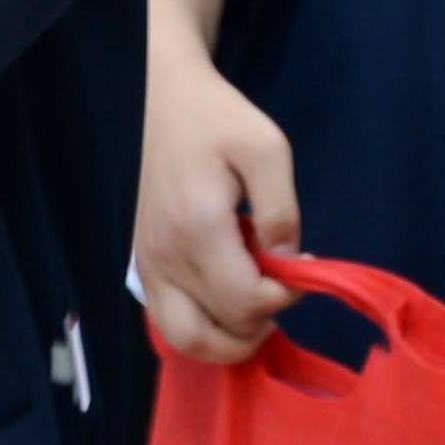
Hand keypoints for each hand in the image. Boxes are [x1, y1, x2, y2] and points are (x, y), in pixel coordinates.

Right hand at [139, 0, 300, 363]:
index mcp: (197, 229)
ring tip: (260, 310)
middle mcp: (164, 258)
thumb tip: (287, 263)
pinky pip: (168, 321)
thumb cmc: (220, 121)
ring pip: (184, 339)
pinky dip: (202, 327)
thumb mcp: (268, 150)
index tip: (303, 268)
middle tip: (283, 291)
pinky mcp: (142, 266)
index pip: (244, 301)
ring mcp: (146, 267)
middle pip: (213, 333)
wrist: (165, 104)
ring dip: (228, 339)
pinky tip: (230, 302)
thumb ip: (281, 211)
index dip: (284, 299)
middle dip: (259, 325)